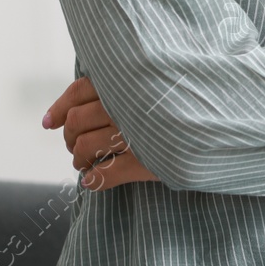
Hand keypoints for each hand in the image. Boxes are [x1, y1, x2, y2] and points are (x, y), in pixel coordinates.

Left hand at [43, 76, 159, 190]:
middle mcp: (127, 106)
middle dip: (70, 138)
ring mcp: (134, 134)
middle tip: (76, 147)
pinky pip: (103, 175)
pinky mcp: (144, 163)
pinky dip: (93, 180)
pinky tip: (92, 180)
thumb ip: (107, 94)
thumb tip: (48, 121)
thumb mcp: (143, 90)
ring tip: (84, 164)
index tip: (48, 123)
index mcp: (124, 85)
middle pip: (75, 121)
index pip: (78, 92)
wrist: (216, 129)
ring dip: (79, 160)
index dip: (58, 109)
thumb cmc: (169, 109)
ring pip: (84, 147)